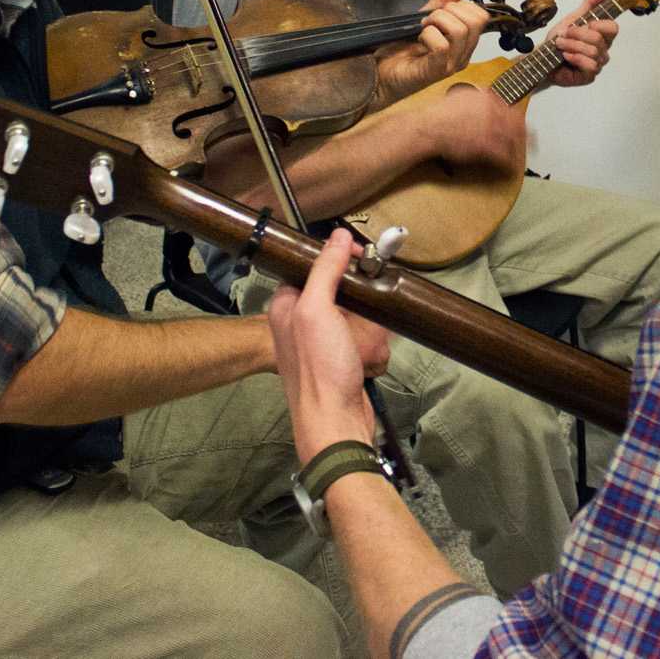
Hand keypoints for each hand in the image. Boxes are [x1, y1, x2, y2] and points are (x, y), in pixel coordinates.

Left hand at [267, 235, 384, 460]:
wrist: (334, 423)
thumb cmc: (320, 366)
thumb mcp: (318, 310)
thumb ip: (325, 270)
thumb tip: (339, 235)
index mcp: (285, 305)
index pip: (312, 266)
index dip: (338, 258)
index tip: (364, 257)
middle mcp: (299, 322)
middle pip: (339, 290)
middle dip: (361, 300)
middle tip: (372, 304)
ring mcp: (321, 344)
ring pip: (356, 316)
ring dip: (370, 327)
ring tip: (369, 342)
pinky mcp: (340, 361)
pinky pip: (363, 341)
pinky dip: (373, 347)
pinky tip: (372, 359)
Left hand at [376, 0, 488, 102]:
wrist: (379, 76)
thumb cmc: (399, 53)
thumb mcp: (423, 20)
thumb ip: (441, 2)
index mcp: (463, 43)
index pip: (481, 16)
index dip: (462, 5)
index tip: (441, 10)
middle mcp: (462, 54)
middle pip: (476, 20)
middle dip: (449, 10)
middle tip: (430, 19)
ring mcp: (451, 64)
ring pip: (460, 30)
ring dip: (437, 20)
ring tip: (423, 28)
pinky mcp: (436, 71)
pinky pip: (442, 45)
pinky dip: (428, 35)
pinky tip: (419, 39)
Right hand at [422, 83, 525, 170]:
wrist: (429, 127)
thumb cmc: (441, 113)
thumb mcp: (462, 94)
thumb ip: (479, 95)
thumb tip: (488, 94)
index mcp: (488, 99)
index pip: (511, 110)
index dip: (519, 120)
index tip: (522, 126)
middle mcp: (493, 112)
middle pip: (518, 125)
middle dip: (528, 135)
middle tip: (534, 143)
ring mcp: (491, 129)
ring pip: (513, 141)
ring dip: (520, 150)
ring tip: (523, 156)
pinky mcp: (486, 146)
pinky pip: (503, 156)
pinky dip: (509, 162)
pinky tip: (511, 166)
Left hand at [547, 0, 617, 87]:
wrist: (543, 57)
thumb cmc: (560, 39)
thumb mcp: (573, 18)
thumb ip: (589, 4)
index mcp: (601, 35)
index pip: (613, 28)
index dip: (600, 24)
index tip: (587, 23)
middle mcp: (603, 49)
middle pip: (599, 38)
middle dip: (577, 34)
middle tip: (564, 35)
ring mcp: (598, 63)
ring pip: (593, 51)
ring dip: (572, 46)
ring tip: (560, 46)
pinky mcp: (590, 75)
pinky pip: (590, 65)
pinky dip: (575, 58)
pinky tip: (566, 57)